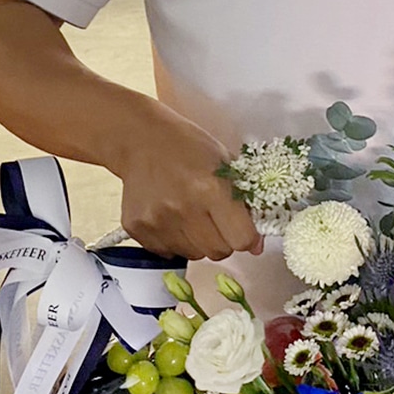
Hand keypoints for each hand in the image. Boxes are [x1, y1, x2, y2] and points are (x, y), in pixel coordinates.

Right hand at [118, 97, 262, 261]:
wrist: (141, 139)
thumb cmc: (188, 147)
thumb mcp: (225, 163)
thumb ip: (244, 202)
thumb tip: (256, 246)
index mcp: (211, 188)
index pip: (241, 239)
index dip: (246, 236)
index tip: (243, 228)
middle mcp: (185, 208)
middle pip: (219, 252)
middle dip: (223, 239)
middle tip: (215, 217)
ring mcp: (158, 221)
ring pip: (194, 255)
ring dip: (198, 241)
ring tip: (190, 213)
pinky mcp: (138, 229)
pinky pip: (169, 252)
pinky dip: (175, 240)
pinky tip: (171, 216)